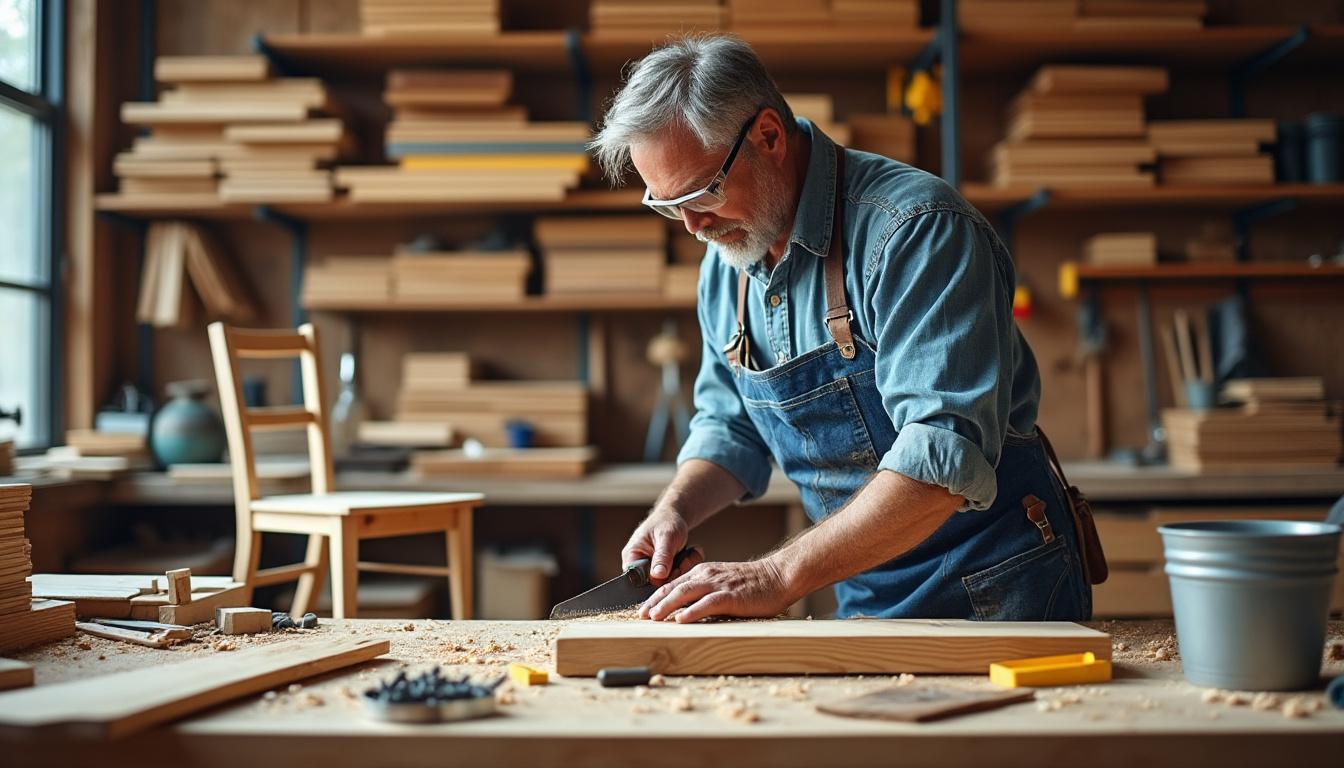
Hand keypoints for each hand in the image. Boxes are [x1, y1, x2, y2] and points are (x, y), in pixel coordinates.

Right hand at [621, 509, 703, 584]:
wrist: (675, 517)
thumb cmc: (666, 522)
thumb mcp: (666, 537)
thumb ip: (662, 556)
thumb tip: (657, 575)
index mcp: (631, 557)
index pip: (637, 581)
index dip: (655, 581)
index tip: (671, 571)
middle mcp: (638, 567)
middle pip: (655, 585)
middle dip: (673, 574)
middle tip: (683, 559)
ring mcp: (651, 571)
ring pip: (667, 583)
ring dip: (682, 570)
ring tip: (687, 554)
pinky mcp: (663, 572)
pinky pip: (675, 579)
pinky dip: (685, 568)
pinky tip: (688, 556)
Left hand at [640, 558, 795, 622]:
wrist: (777, 576)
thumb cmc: (752, 584)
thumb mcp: (722, 584)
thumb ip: (705, 593)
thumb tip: (685, 610)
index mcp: (703, 573)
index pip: (672, 584)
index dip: (656, 597)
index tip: (643, 609)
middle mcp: (707, 576)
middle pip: (673, 587)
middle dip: (654, 602)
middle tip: (640, 616)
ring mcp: (718, 584)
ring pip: (685, 593)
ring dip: (666, 605)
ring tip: (653, 617)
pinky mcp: (731, 595)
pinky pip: (707, 603)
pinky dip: (692, 611)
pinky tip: (681, 619)